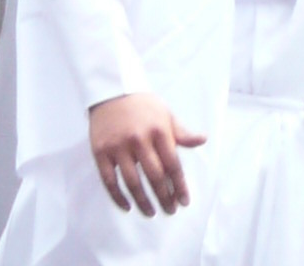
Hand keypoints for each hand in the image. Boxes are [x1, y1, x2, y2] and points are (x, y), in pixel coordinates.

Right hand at [89, 93, 203, 216]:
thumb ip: (181, 132)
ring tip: (151, 213)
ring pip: (132, 182)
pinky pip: (109, 181)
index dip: (179, 185)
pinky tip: (127, 206)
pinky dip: (118, 197)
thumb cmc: (143, 105)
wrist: (112, 91)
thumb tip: (202, 140)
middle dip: (164, 197)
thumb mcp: (165, 114)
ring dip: (143, 201)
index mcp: (159, 130)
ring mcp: (119, 147)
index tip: (184, 201)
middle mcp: (139, 139)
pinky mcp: (101, 152)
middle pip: (154, 176)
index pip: (172, 164)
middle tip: (170, 211)